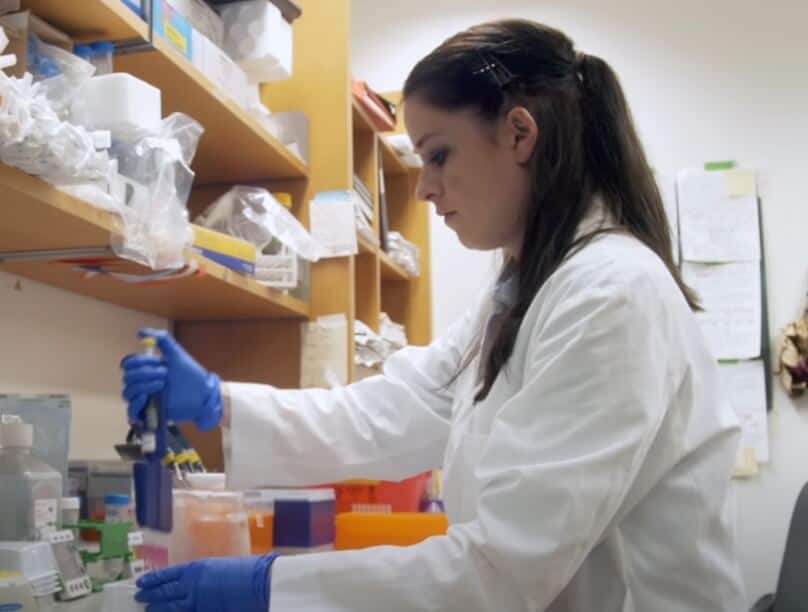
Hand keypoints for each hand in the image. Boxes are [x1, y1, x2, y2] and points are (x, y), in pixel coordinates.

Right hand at [121, 328, 222, 431]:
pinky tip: (146, 398)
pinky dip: (135, 405)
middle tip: (165, 373)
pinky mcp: (149, 412)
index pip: (129, 364)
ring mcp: (146, 398)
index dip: (139, 362)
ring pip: (128, 392)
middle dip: (145, 373)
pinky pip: (131, 410)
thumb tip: (140, 332)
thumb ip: (162, 340)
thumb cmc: (191, 373)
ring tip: (162, 385)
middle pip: (128, 378)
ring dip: (144, 386)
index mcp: (147, 369)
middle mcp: (143, 383)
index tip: (158, 361)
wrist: (202, 393)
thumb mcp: (176, 353)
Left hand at [135, 554, 276, 611]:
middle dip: (151, 594)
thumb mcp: (218, 568)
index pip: (168, 574)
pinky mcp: (202, 610)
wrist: (256, 583)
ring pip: (170, 607)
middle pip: (165, 591)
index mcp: (196, 568)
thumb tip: (191, 581)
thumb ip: (202, 576)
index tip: (141, 582)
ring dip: (157, 608)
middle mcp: (191, 584)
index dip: (154, 579)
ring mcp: (195, 601)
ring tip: (147, 609)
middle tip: (139, 597)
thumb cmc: (243, 572)